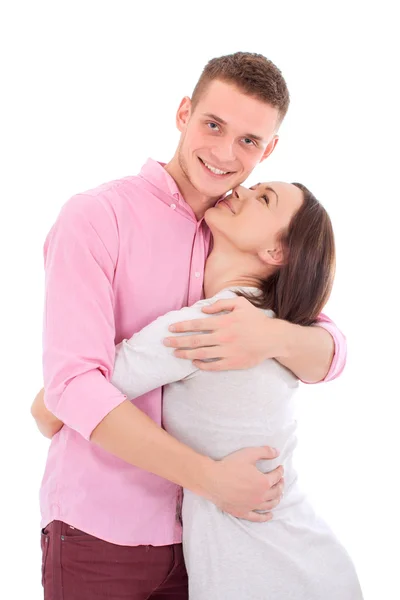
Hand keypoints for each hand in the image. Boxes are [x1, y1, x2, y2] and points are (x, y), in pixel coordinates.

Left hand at [164, 296, 287, 370]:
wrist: (273, 338)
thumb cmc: (255, 319)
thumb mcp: (240, 304)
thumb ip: (220, 303)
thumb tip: (202, 309)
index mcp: (223, 322)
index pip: (197, 324)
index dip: (182, 326)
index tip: (170, 328)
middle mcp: (223, 337)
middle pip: (195, 340)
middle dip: (177, 341)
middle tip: (165, 342)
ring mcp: (227, 351)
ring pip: (201, 353)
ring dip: (185, 353)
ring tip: (175, 353)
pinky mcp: (232, 363)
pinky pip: (213, 365)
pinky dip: (201, 365)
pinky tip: (194, 362)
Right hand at [205, 446, 283, 521]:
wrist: (212, 480)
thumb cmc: (230, 466)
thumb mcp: (249, 454)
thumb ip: (265, 452)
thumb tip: (277, 452)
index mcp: (264, 482)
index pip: (276, 477)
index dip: (280, 471)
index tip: (280, 468)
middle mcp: (260, 496)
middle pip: (276, 492)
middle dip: (280, 485)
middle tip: (281, 481)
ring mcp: (252, 506)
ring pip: (269, 505)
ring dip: (276, 499)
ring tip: (278, 495)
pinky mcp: (242, 512)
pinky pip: (257, 517)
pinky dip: (265, 517)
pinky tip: (269, 515)